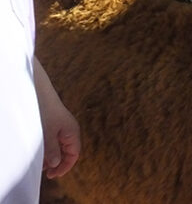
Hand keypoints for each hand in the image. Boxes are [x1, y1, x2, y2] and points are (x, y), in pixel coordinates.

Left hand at [34, 58, 80, 178]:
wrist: (40, 93)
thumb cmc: (45, 111)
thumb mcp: (47, 134)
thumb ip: (52, 150)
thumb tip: (56, 164)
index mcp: (73, 132)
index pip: (74, 154)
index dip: (65, 166)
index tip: (52, 175)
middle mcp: (70, 130)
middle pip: (68, 152)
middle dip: (57, 163)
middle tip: (44, 170)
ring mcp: (63, 127)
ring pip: (61, 147)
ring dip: (52, 156)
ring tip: (41, 162)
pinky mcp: (56, 124)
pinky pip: (56, 140)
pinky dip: (49, 148)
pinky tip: (41, 150)